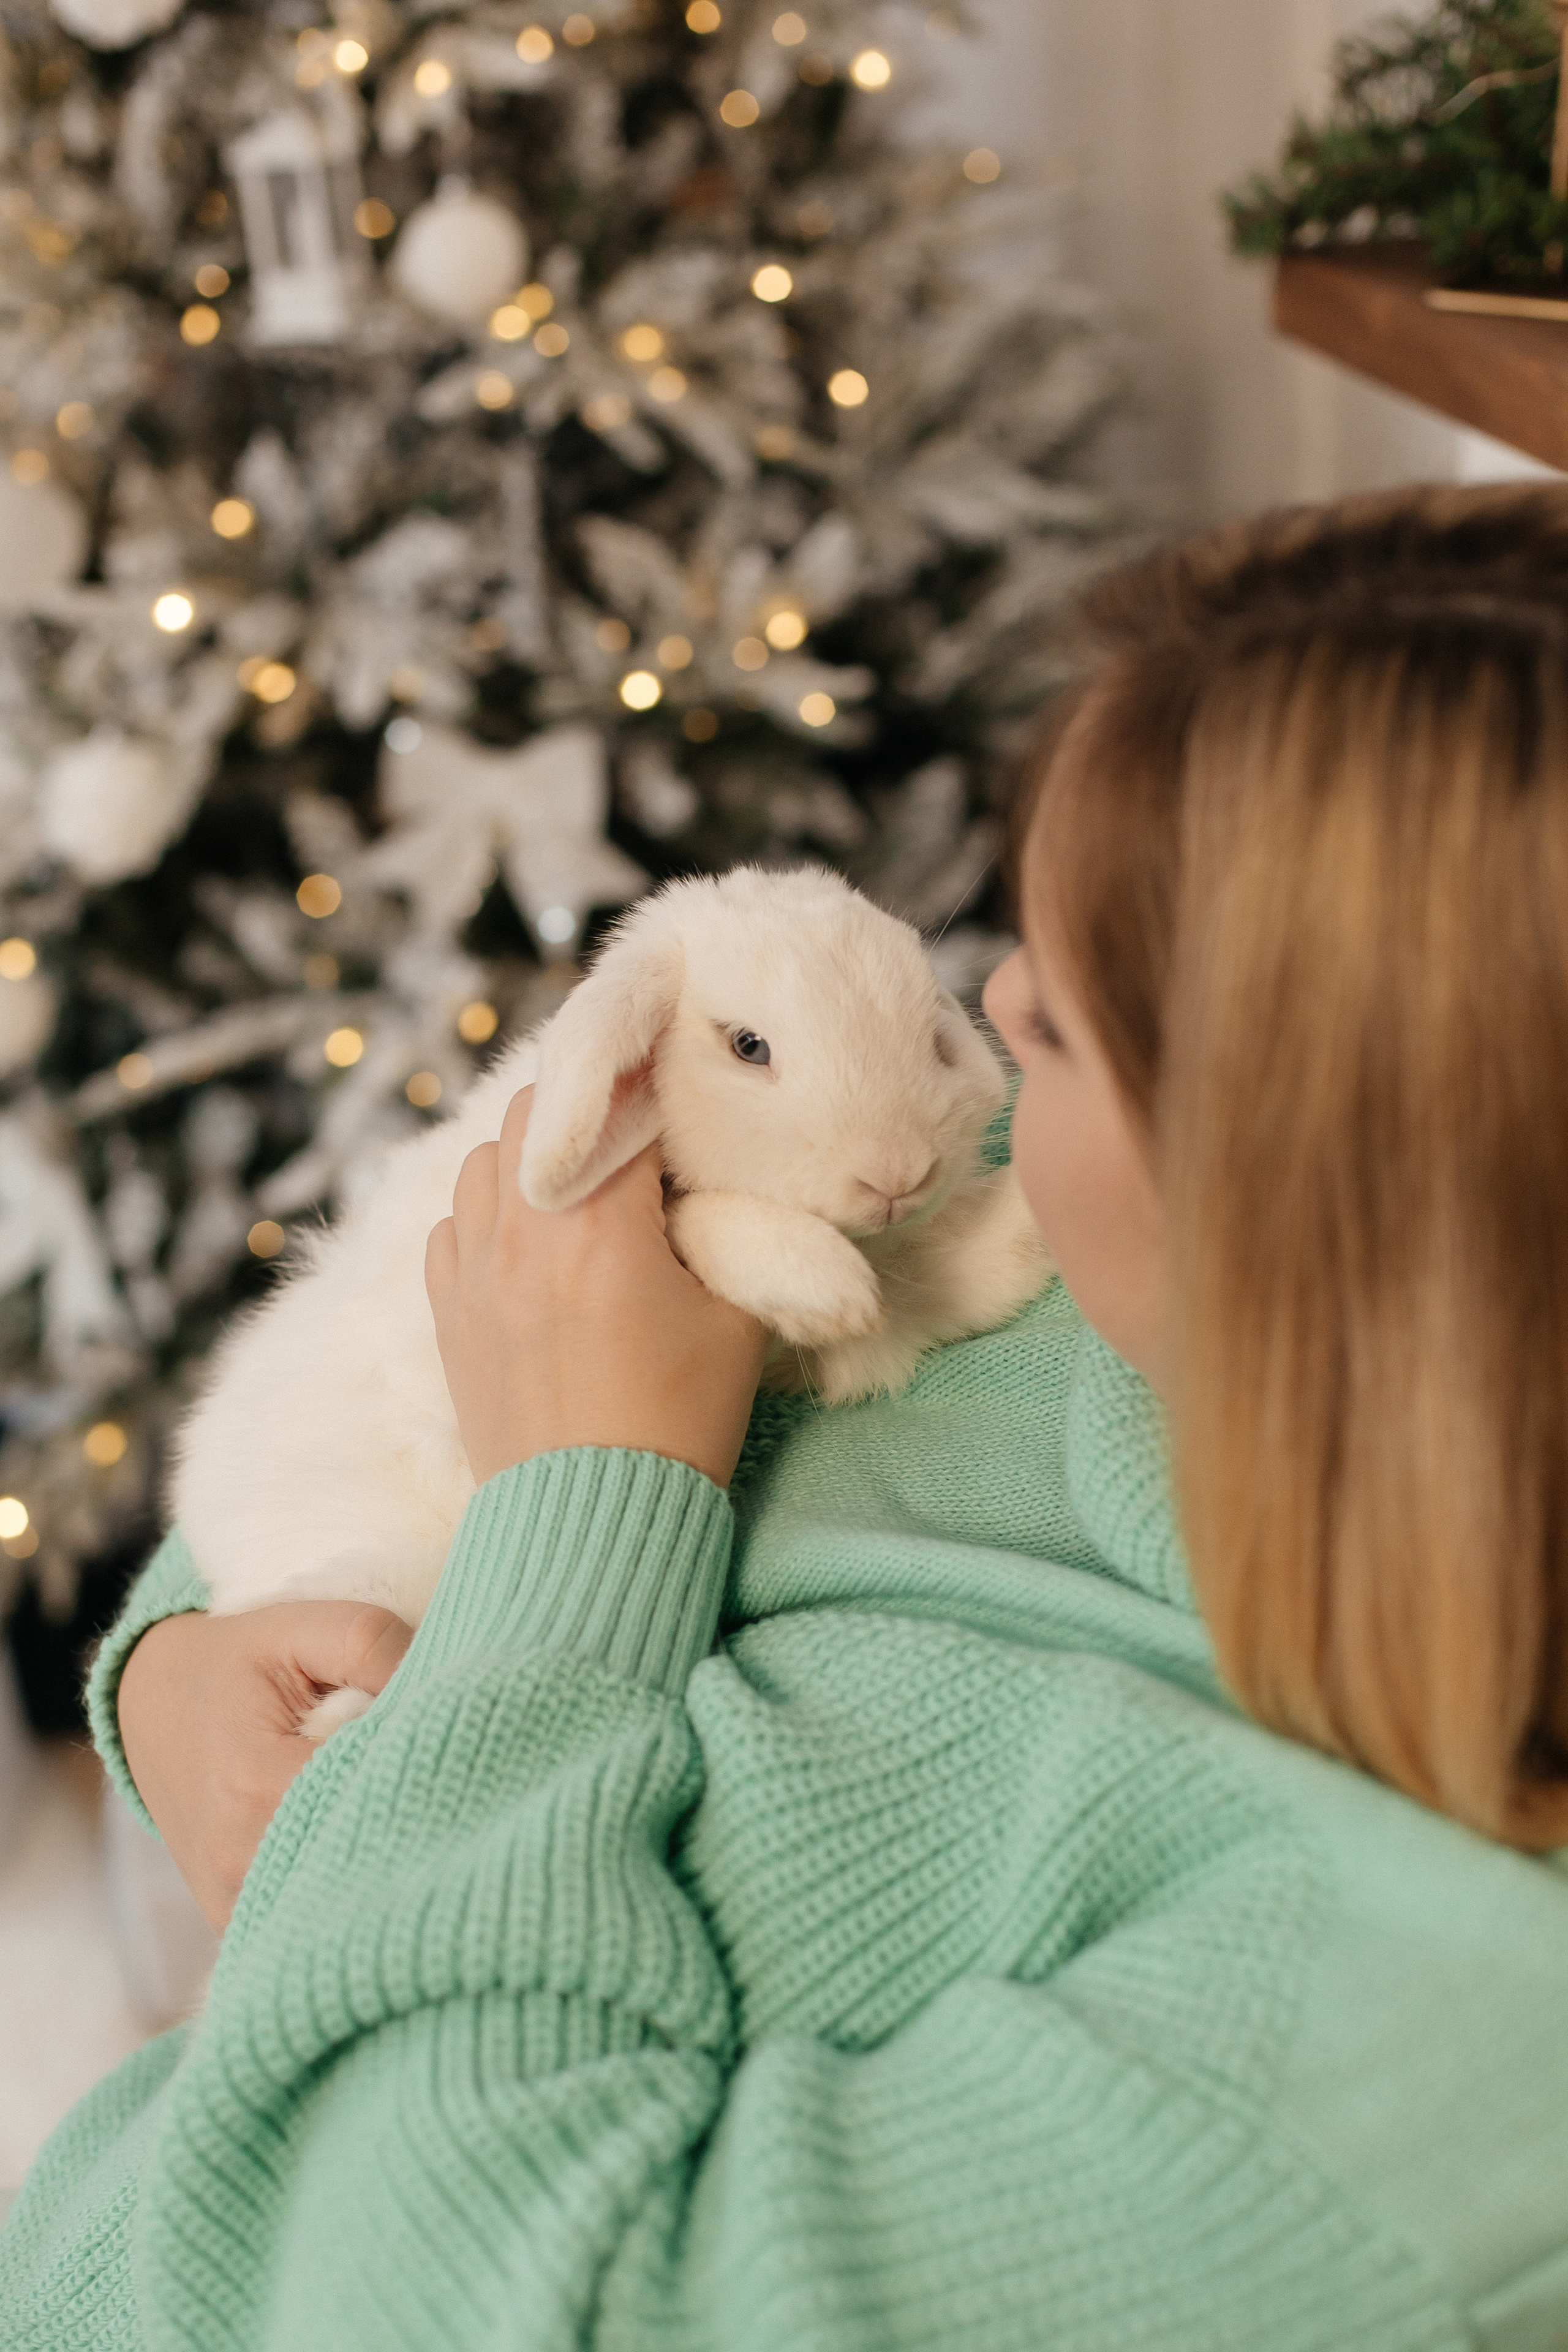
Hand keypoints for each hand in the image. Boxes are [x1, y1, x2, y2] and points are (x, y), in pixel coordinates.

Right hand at [117, 1601, 411, 1930]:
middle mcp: (240, 1861)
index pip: (377, 1793)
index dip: (420, 1764)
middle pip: (367, 1855)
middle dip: (407, 1814)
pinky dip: (341, 1885)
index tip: (435, 1739)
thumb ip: (371, 1646)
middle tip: (418, 1771)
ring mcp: (233, 1905)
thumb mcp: (302, 1628)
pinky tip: (350, 1839)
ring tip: (380, 1800)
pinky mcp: (231, 1924)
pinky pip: (310, 1918)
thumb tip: (441, 1692)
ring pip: (343, 1897)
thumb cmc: (237, 1664)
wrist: (153, 1703)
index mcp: (257, 1784)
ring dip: (377, 1854)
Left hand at [425, 1085, 766, 1490]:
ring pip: (485, 1161)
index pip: (619, 1105)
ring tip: (579, 1192)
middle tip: (631, 1141)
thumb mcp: (737, 1320)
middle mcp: (522, 1235)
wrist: (593, 1522)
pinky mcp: (449, 1312)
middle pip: (538, 1113)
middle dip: (588, 1114)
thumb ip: (735, 1235)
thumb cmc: (678, 1422)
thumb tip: (718, 1185)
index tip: (676, 1095)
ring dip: (533, 1159)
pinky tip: (530, 1246)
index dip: (653, 1091)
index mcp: (600, 1225)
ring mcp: (473, 1272)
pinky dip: (488, 1216)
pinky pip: (452, 1225)